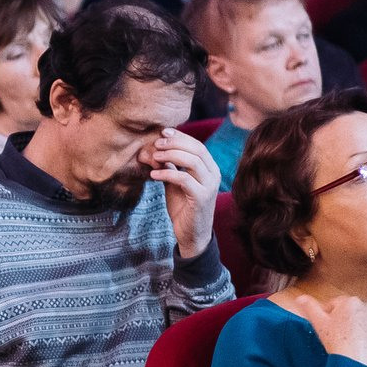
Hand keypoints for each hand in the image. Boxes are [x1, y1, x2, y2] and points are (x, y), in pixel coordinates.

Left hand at [143, 127, 219, 259]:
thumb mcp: (174, 183)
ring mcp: (209, 186)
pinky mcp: (202, 198)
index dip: (180, 137)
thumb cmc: (183, 207)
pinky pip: (185, 180)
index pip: (197, 145)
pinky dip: (167, 175)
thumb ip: (168, 167)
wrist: (191, 234)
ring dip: (171, 156)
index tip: (162, 132)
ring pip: (193, 162)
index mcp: (209, 168)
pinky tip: (153, 176)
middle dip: (175, 143)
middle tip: (156, 143)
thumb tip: (152, 150)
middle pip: (197, 150)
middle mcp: (213, 175)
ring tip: (153, 157)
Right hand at [289, 290, 366, 366]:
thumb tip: (300, 297)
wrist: (355, 361)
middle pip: (350, 312)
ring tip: (345, 340)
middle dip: (342, 319)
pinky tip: (357, 346)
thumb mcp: (318, 322)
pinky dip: (366, 338)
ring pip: (362, 322)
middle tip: (333, 334)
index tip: (324, 325)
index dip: (327, 314)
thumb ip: (309, 307)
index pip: (335, 304)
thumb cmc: (336, 341)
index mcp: (350, 302)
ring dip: (354, 328)